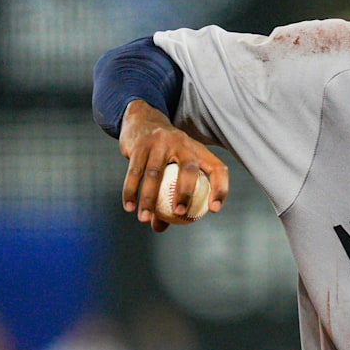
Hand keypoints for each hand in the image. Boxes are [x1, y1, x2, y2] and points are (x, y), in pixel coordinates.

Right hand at [117, 100, 228, 231]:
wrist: (142, 120)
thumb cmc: (164, 153)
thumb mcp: (172, 168)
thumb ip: (168, 197)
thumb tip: (160, 228)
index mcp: (198, 150)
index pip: (217, 168)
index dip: (220, 188)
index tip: (213, 210)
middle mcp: (183, 143)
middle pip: (189, 168)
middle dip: (186, 193)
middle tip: (179, 214)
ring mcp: (160, 142)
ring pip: (154, 173)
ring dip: (149, 199)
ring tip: (144, 219)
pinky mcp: (140, 144)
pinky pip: (134, 171)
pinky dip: (131, 190)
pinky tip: (129, 207)